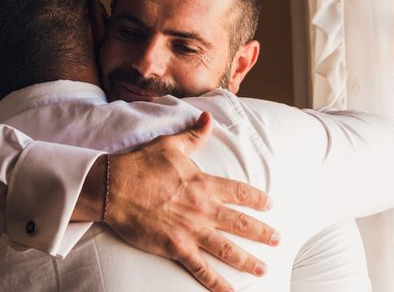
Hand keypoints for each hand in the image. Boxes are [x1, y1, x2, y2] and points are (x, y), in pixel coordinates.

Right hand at [104, 112, 278, 291]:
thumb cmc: (141, 164)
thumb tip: (208, 117)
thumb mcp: (171, 145)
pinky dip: (216, 283)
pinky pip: (201, 269)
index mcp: (204, 184)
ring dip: (247, 261)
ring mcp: (191, 230)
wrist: (115, 188)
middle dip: (262, 233)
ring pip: (227, 249)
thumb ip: (194, 135)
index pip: (240, 192)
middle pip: (241, 224)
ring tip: (263, 270)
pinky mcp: (176, 247)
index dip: (258, 199)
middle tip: (278, 240)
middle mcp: (203, 209)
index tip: (270, 205)